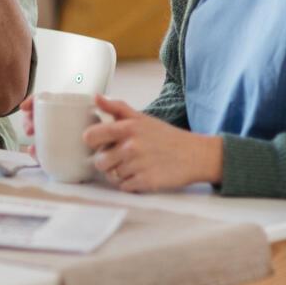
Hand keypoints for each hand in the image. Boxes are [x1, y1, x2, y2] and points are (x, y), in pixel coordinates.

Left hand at [83, 95, 222, 191]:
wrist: (195, 155)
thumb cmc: (166, 136)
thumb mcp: (142, 118)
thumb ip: (116, 107)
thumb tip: (95, 97)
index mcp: (127, 127)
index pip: (90, 136)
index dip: (93, 142)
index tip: (100, 143)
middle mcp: (131, 146)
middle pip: (99, 161)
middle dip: (108, 161)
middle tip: (122, 157)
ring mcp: (138, 165)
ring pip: (111, 176)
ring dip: (119, 173)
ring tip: (134, 166)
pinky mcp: (146, 182)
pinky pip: (124, 187)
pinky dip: (130, 184)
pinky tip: (141, 175)